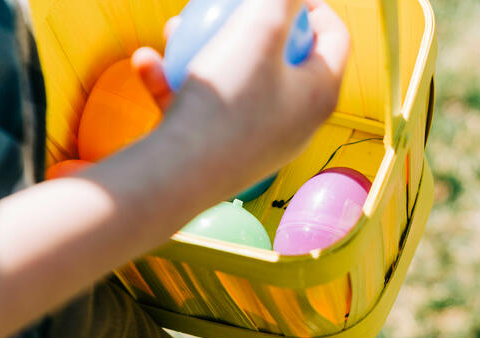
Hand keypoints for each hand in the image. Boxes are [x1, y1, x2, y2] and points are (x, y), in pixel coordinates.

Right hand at [130, 0, 349, 201]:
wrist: (182, 177)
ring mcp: (261, 140)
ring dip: (203, 48)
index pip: (334, 37)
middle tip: (224, 4)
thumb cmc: (228, 101)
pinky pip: (204, 107)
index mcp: (320, 95)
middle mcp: (298, 121)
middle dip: (249, 23)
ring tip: (174, 27)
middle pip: (283, 58)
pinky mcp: (225, 153)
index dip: (313, 3)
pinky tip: (145, 62)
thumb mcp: (258, 31)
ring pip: (235, 79)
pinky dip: (176, 83)